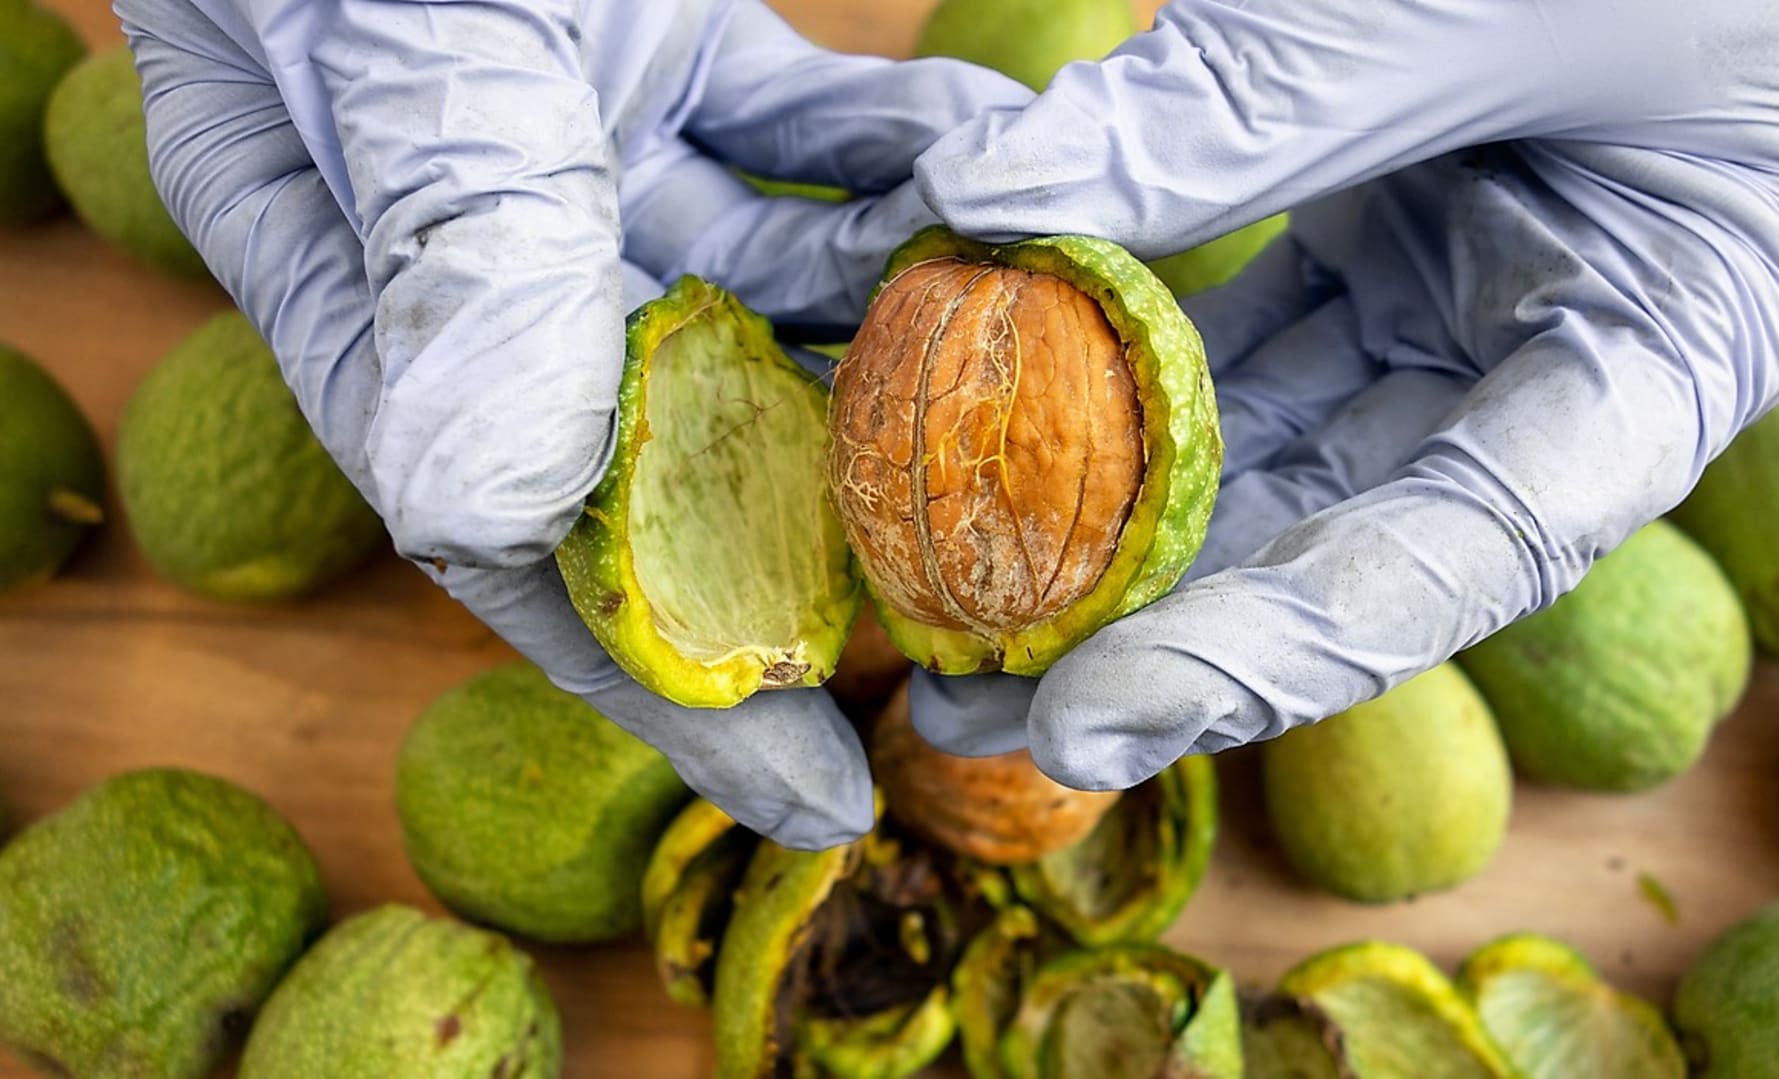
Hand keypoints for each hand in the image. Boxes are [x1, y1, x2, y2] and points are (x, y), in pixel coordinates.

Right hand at [117, 0, 1028, 847]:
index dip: (676, 685)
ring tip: (1055, 391)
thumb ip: (442, 250)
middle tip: (1006, 618)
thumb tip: (492, 505)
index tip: (825, 791)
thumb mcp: (381, 46)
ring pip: (769, 298)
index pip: (537, 555)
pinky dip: (899, 158)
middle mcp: (492, 264)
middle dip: (834, 532)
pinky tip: (1004, 172)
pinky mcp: (663, 54)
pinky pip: (804, 137)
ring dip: (906, 339)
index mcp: (384, 314)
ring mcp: (584, 161)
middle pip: (680, 452)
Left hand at [906, 0, 1778, 783]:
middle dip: (1160, 626)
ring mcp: (1479, 303)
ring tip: (963, 593)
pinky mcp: (1400, 244)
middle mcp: (1576, 360)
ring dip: (1126, 517)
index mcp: (1676, 346)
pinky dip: (1137, 371)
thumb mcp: (1450, 4)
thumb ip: (1236, 114)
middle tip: (977, 696)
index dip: (1270, 660)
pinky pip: (1254, 339)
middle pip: (1350, 539)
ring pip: (1284, 449)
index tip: (1087, 721)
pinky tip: (1017, 419)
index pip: (1454, 560)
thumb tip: (974, 195)